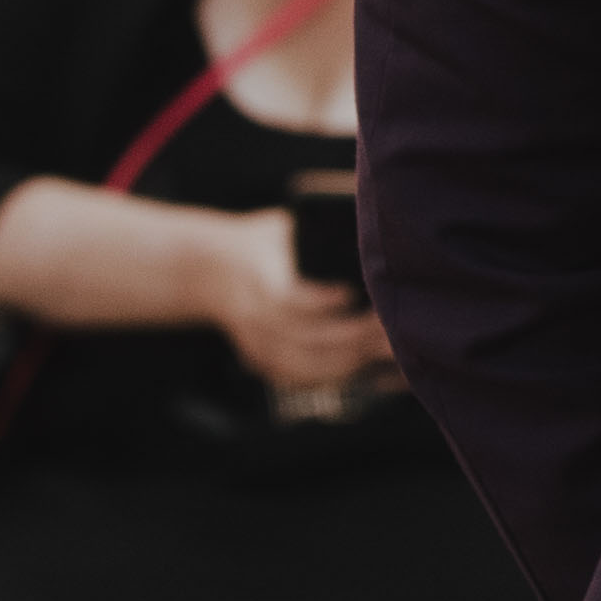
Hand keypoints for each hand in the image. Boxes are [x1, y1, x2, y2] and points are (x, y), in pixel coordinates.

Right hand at [209, 208, 390, 394]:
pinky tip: (365, 366)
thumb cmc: (261, 243)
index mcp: (257, 279)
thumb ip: (317, 229)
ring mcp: (255, 344)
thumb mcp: (283, 227)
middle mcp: (252, 318)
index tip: (354, 293)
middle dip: (352, 337)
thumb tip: (366, 221)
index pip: (287, 300)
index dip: (322, 302)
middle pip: (303, 339)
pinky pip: (299, 379)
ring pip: (303, 366)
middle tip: (390, 327)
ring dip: (349, 362)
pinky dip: (334, 377)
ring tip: (386, 349)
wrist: (210, 270)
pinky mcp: (261, 361)